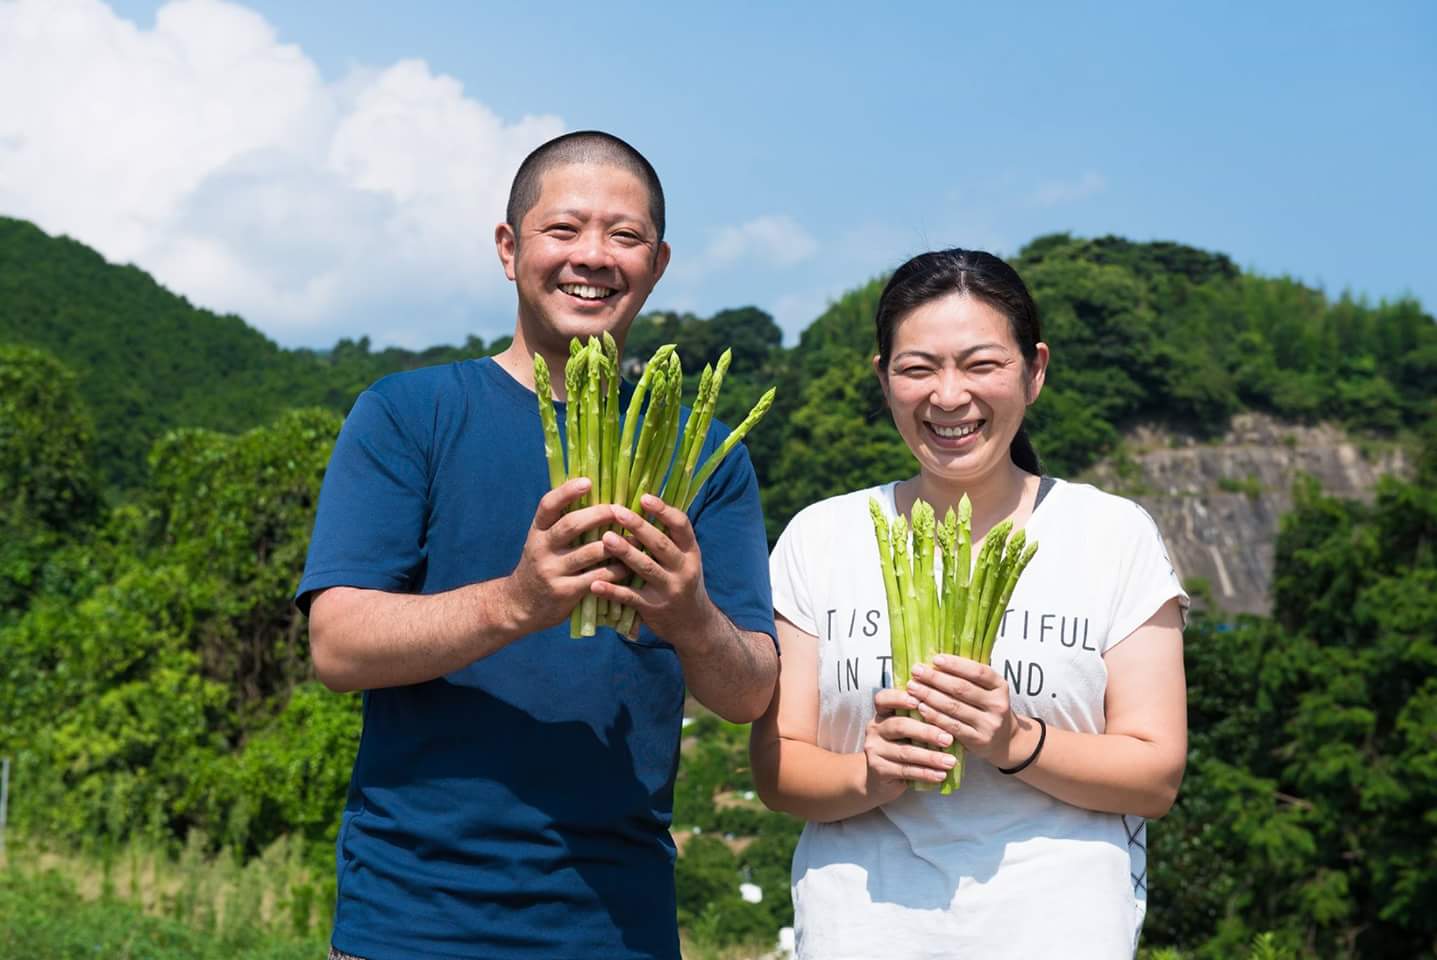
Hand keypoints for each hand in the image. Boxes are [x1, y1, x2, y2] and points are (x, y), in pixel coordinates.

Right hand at [504, 478, 625, 633]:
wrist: (520, 605)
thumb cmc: (541, 565)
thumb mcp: (542, 542)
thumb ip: (561, 523)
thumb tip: (594, 493)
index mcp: (537, 531)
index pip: (548, 505)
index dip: (567, 492)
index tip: (588, 481)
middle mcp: (541, 548)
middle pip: (571, 525)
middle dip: (599, 514)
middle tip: (620, 510)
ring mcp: (552, 570)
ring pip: (590, 552)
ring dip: (616, 544)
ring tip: (635, 538)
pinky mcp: (565, 592)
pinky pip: (597, 577)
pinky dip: (616, 571)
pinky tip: (629, 566)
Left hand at [593, 494, 715, 644]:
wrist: (693, 624)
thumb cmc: (681, 581)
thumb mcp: (684, 559)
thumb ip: (668, 538)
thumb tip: (640, 503)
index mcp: (691, 552)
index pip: (681, 526)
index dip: (663, 511)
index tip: (644, 498)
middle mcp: (683, 569)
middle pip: (661, 544)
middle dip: (639, 527)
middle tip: (617, 512)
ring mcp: (669, 590)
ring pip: (646, 568)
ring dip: (625, 553)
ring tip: (605, 538)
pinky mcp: (653, 608)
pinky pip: (630, 597)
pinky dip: (612, 590)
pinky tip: (594, 584)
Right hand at [861, 687, 956, 802]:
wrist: (880, 779)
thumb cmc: (901, 748)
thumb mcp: (908, 731)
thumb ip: (921, 721)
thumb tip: (952, 718)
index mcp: (882, 714)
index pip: (883, 699)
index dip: (898, 698)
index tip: (918, 702)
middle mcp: (875, 729)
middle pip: (899, 726)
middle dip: (926, 732)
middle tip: (948, 739)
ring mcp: (874, 750)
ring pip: (905, 752)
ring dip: (931, 757)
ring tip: (950, 761)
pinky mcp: (879, 770)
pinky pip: (905, 771)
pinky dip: (925, 773)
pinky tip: (941, 775)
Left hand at [907, 655, 1018, 764]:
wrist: (1004, 740)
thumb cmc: (987, 708)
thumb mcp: (987, 689)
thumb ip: (968, 676)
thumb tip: (935, 661)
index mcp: (1000, 686)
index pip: (978, 671)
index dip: (956, 664)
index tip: (935, 658)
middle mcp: (998, 704)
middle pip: (962, 688)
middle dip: (936, 678)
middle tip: (916, 671)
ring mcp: (989, 724)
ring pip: (954, 707)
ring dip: (930, 696)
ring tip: (913, 687)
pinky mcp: (978, 740)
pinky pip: (952, 726)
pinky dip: (934, 716)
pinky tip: (921, 707)